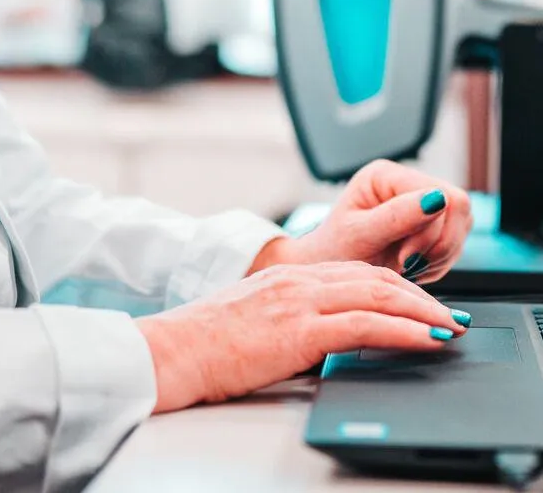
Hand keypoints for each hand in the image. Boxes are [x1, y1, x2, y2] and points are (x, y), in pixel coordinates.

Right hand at [138, 261, 470, 413]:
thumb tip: (323, 342)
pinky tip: (426, 339)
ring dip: (421, 311)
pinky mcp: (300, 329)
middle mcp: (296, 280)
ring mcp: (299, 301)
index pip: (354, 272)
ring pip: (378, 295)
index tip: (420, 303)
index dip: (395, 287)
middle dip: (419, 296)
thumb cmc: (204, 342)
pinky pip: (365, 325)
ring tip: (447, 327)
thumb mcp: (254, 320)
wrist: (175, 349)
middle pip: (374, 278)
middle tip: (447, 315)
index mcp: (285, 276)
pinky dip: (404, 331)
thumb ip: (289, 319)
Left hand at [252, 160, 472, 283]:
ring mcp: (424, 202)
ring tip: (404, 265)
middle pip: (458, 208)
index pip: (441, 195)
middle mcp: (407, 182)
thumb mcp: (359, 235)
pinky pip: (456, 244)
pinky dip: (438, 263)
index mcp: (385, 175)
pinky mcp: (434, 224)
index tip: (404, 257)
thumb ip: (395, 217)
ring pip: (461, 228)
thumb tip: (436, 198)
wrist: (335, 272)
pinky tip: (412, 267)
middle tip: (405, 264)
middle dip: (437, 246)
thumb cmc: (337, 250)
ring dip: (438, 256)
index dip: (431, 231)